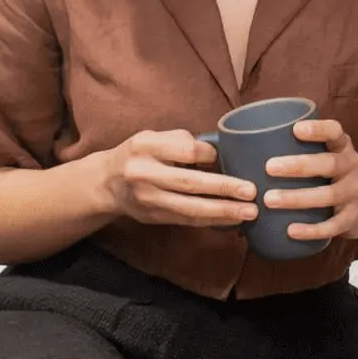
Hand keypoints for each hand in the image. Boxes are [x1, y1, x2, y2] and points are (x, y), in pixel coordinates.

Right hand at [103, 130, 258, 226]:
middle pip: (189, 183)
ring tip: (249, 212)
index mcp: (146, 146)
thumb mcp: (154, 137)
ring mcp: (148, 199)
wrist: (106, 182)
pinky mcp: (154, 217)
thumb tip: (223, 152)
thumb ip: (182, 142)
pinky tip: (234, 219)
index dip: (210, 154)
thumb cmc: (141, 154)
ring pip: (190, 208)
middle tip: (251, 191)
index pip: (186, 151)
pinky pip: (188, 220)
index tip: (227, 156)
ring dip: (223, 211)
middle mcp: (144, 174)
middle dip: (224, 188)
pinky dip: (213, 221)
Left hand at [262, 118, 357, 241]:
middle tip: (269, 168)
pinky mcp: (352, 218)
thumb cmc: (333, 175)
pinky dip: (312, 230)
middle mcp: (352, 167)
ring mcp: (354, 193)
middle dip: (299, 165)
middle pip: (330, 164)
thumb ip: (300, 149)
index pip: (335, 132)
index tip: (295, 129)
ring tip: (269, 200)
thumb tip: (242, 142)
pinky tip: (290, 231)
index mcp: (343, 148)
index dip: (318, 129)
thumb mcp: (328, 156)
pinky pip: (333, 226)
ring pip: (328, 196)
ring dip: (298, 198)